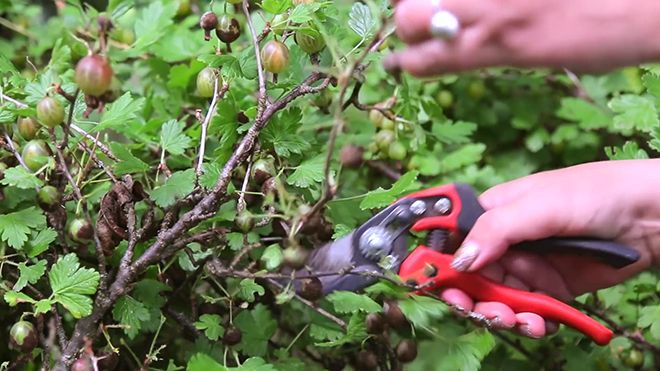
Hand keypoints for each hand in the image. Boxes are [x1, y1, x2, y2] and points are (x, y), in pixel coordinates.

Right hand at [384, 0, 659, 75]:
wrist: (648, 1)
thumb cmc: (606, 37)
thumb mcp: (545, 57)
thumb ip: (499, 49)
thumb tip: (468, 45)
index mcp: (497, 45)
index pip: (425, 60)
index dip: (406, 62)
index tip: (401, 62)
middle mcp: (489, 13)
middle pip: (411, 16)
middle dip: (407, 23)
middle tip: (418, 25)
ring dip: (420, 0)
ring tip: (436, 6)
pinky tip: (462, 2)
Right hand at [439, 160, 659, 337]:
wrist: (651, 216)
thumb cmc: (595, 194)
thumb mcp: (540, 205)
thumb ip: (497, 230)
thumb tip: (458, 260)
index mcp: (494, 212)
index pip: (455, 240)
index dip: (442, 263)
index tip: (436, 286)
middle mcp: (505, 241)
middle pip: (472, 277)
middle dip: (472, 298)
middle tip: (481, 313)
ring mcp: (528, 266)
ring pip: (498, 298)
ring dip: (501, 314)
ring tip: (519, 322)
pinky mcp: (550, 288)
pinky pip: (529, 311)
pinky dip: (530, 322)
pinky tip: (539, 324)